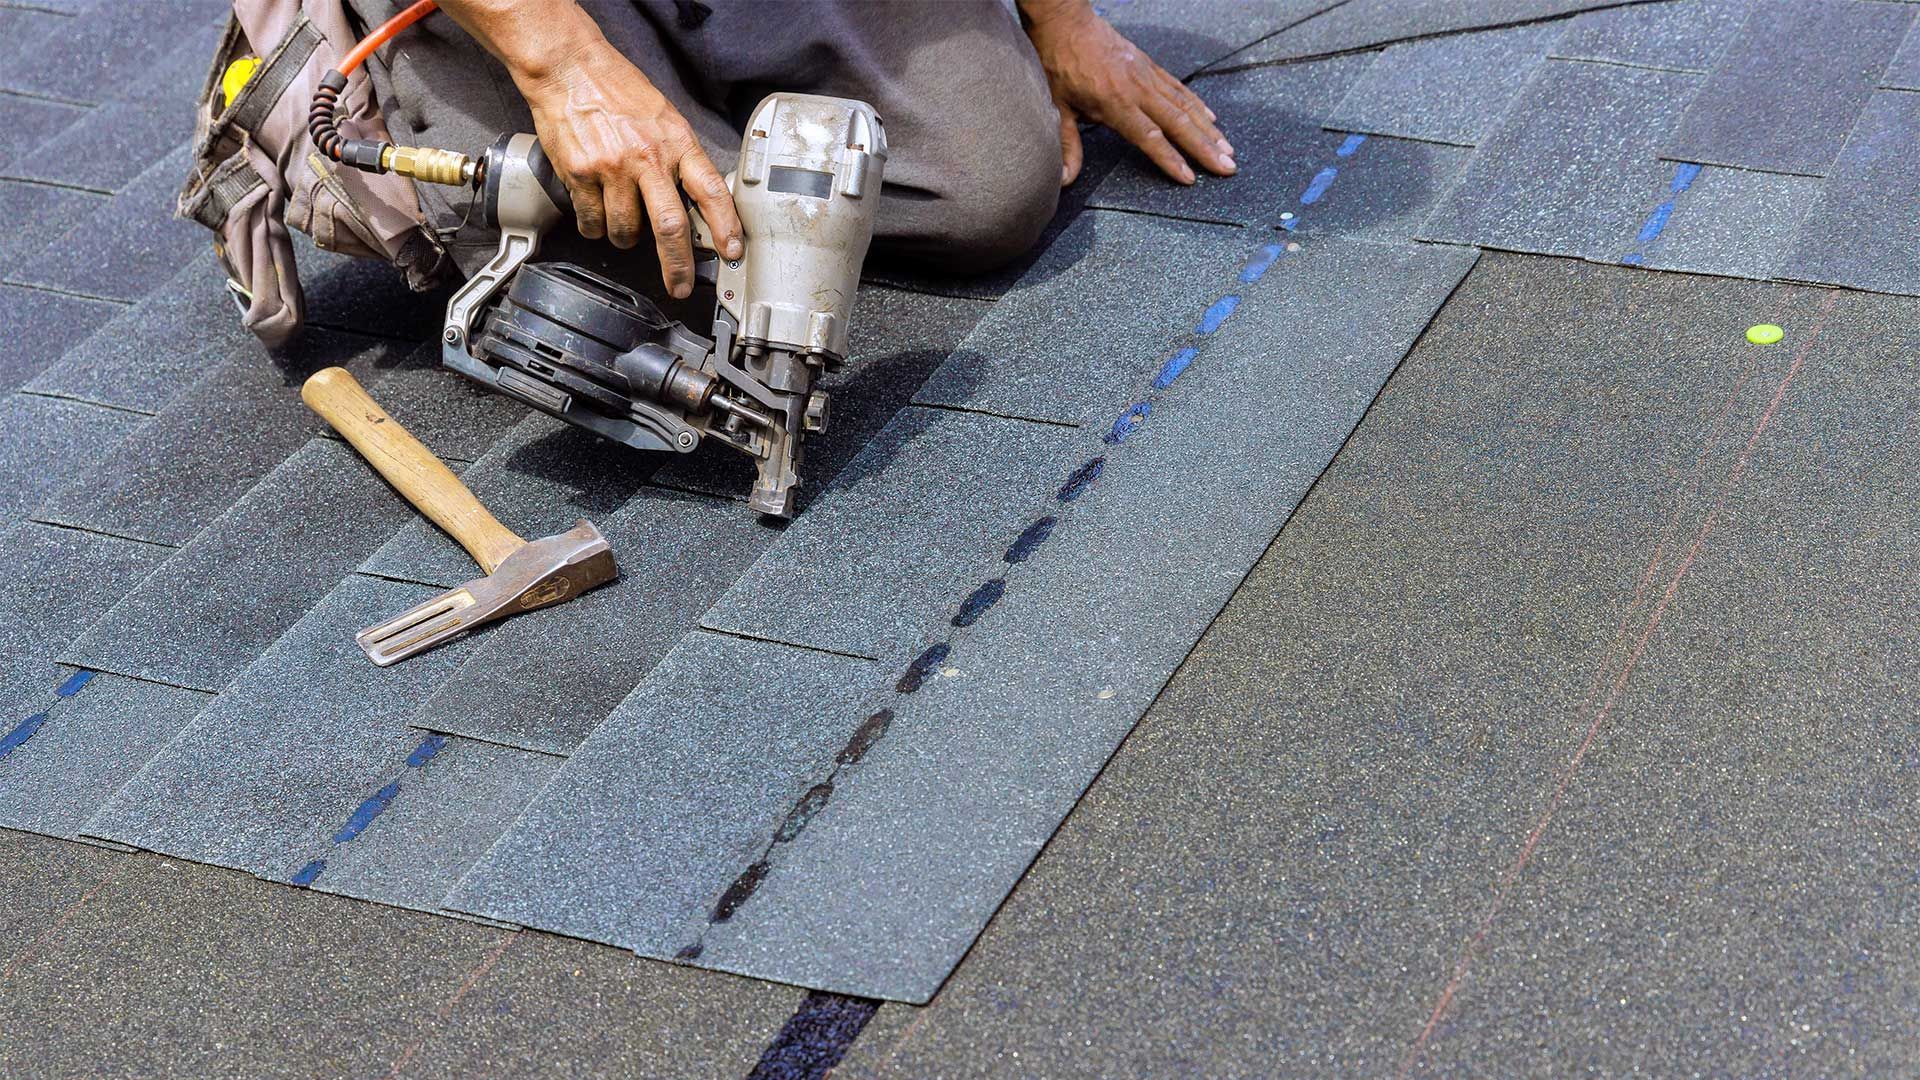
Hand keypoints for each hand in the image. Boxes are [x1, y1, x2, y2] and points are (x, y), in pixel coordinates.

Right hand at [518, 40, 741, 297]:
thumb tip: (696, 197)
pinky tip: (595, 215)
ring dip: (624, 239)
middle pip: (670, 226)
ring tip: (622, 226)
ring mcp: (612, 168)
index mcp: (676, 142)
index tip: (733, 251)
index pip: (710, 190)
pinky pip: (591, 221)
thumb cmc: (617, 89)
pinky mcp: (581, 175)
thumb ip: (679, 156)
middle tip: (679, 286)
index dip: (725, 226)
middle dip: (677, 265)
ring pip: (625, 231)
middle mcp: (647, 158)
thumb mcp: (664, 117)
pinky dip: (594, 227)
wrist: (569, 68)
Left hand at [1022, 1, 1234, 185]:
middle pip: (1178, 123)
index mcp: (1115, 102)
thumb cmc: (1060, 65)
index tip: (1190, 177)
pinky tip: (1212, 120)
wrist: (1066, 23)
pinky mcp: (1150, 67)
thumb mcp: (1058, 107)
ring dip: (1209, 130)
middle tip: (1227, 167)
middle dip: (1205, 148)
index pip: (1149, 137)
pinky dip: (1198, 105)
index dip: (1170, 159)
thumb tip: (1065, 179)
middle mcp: (1137, 89)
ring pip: (1185, 106)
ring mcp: (1147, 76)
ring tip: (1228, 149)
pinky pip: (1180, 89)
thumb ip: (1066, 145)